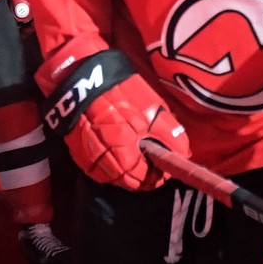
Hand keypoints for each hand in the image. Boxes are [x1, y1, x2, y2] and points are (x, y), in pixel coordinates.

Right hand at [40, 49, 187, 189]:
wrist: (84, 82)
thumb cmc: (123, 93)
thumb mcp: (154, 111)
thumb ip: (170, 136)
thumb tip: (184, 154)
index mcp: (127, 154)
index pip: (147, 180)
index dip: (158, 175)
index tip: (163, 166)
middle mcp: (106, 162)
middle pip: (130, 182)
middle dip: (143, 174)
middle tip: (150, 160)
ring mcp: (90, 159)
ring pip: (113, 178)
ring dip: (125, 172)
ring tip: (133, 156)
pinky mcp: (78, 154)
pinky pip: (97, 170)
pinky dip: (108, 167)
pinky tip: (115, 154)